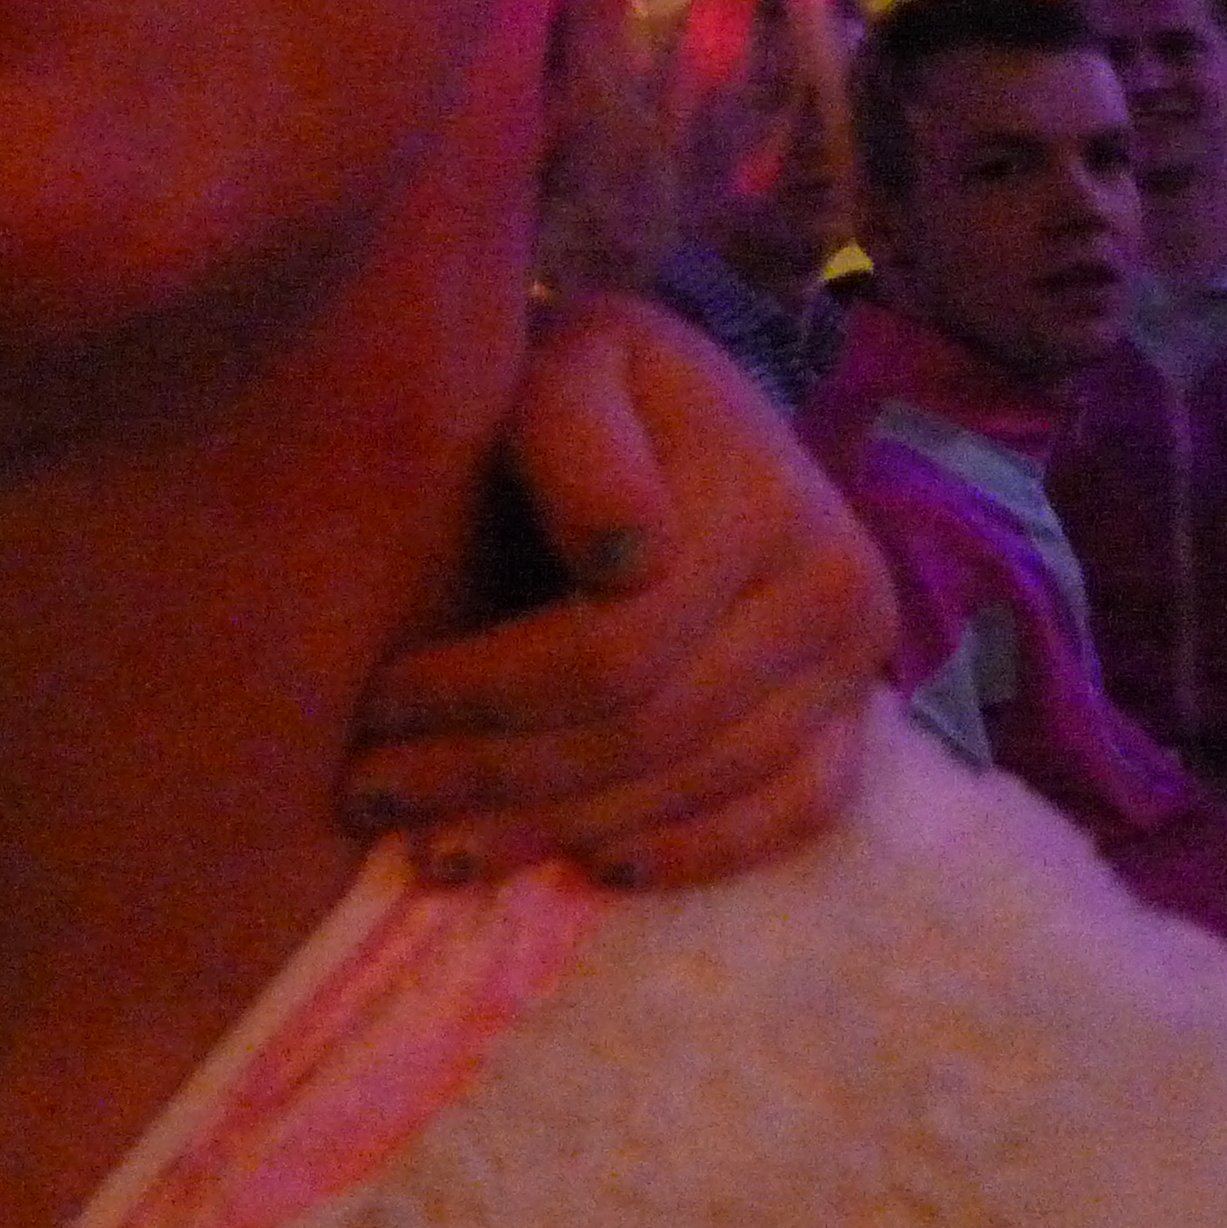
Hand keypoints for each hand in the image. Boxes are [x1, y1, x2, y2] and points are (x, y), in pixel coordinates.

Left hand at [336, 293, 886, 889]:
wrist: (673, 405)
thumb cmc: (581, 382)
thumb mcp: (565, 359)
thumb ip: (575, 431)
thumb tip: (623, 558)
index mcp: (760, 499)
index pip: (608, 651)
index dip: (478, 696)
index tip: (370, 707)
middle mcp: (835, 583)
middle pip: (647, 730)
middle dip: (495, 777)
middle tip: (371, 797)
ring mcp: (857, 659)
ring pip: (701, 783)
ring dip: (560, 832)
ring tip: (438, 849)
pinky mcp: (856, 710)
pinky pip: (796, 812)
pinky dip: (695, 851)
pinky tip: (592, 868)